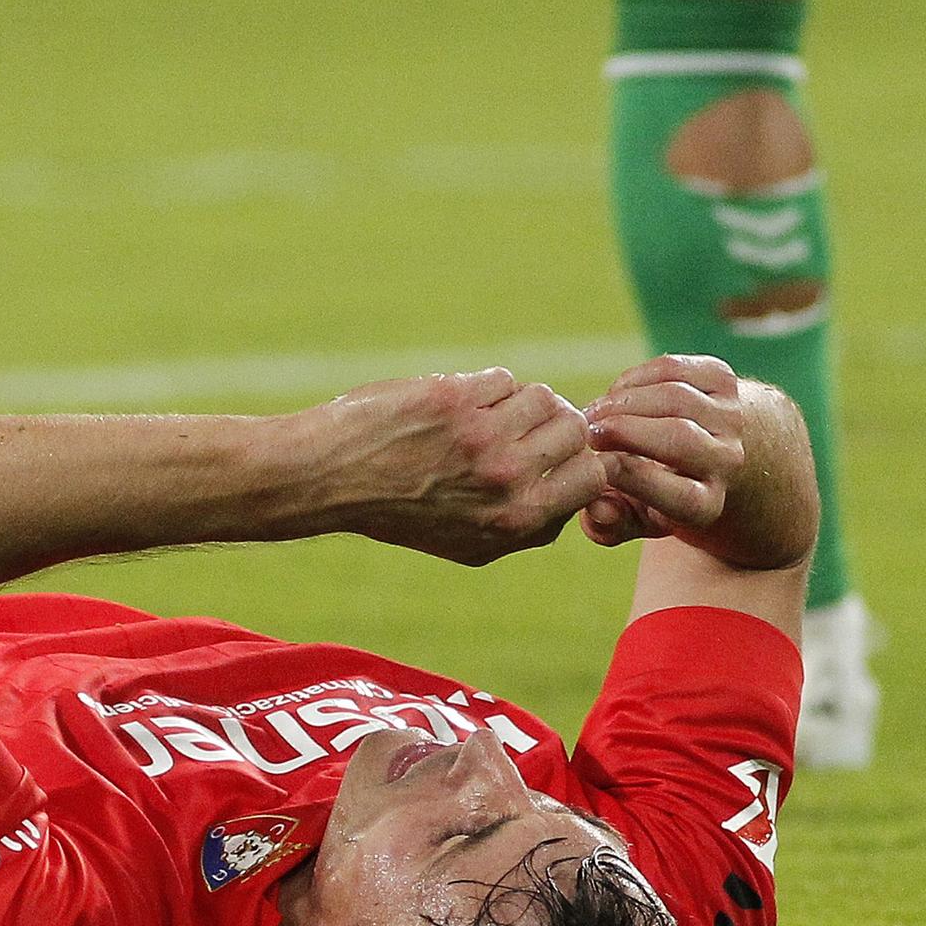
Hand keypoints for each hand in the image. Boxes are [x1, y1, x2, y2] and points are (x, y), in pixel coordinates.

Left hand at [304, 369, 608, 565]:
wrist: (332, 479)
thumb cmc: (400, 513)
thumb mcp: (468, 545)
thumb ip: (527, 527)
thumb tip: (570, 497)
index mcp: (518, 520)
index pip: (593, 477)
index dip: (580, 461)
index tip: (554, 455)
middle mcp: (506, 481)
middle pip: (574, 431)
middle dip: (553, 425)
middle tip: (519, 429)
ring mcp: (483, 437)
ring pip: (542, 398)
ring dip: (519, 402)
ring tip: (486, 417)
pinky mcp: (457, 399)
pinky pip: (501, 380)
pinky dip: (485, 387)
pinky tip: (456, 404)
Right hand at [579, 355, 745, 548]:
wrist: (701, 455)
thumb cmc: (653, 493)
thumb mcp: (632, 519)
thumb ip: (608, 525)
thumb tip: (596, 508)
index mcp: (706, 505)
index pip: (675, 493)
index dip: (628, 475)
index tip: (593, 464)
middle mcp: (727, 461)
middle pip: (678, 437)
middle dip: (624, 430)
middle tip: (587, 432)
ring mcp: (730, 417)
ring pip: (674, 397)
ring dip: (624, 401)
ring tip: (594, 413)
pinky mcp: (724, 380)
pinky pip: (674, 370)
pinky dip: (636, 378)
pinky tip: (616, 394)